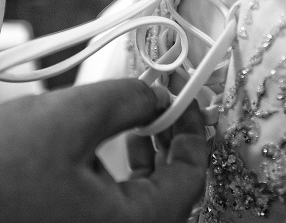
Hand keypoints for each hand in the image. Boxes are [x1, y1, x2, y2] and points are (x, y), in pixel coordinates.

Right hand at [0, 79, 207, 222]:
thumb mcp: (69, 118)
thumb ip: (128, 101)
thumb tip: (158, 98)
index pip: (190, 177)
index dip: (194, 128)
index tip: (186, 97)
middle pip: (169, 193)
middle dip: (169, 142)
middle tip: (165, 104)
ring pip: (140, 204)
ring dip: (145, 160)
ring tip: (137, 122)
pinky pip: (109, 212)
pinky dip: (116, 180)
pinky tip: (101, 150)